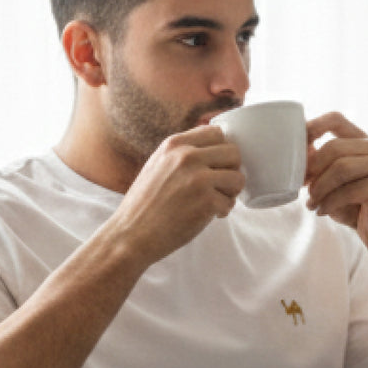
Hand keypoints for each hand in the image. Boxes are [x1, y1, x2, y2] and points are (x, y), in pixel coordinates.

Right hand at [106, 125, 243, 265]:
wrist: (130, 234)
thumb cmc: (143, 204)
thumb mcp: (157, 164)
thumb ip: (181, 154)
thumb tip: (214, 148)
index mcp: (175, 144)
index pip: (217, 133)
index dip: (222, 151)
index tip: (217, 166)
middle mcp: (187, 157)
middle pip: (233, 153)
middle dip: (231, 171)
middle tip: (219, 187)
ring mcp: (198, 179)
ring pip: (238, 178)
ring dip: (230, 192)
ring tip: (214, 202)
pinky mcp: (206, 202)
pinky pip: (230, 203)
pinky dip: (222, 212)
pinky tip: (207, 216)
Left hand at [305, 112, 367, 251]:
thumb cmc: (353, 205)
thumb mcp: (331, 181)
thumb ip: (318, 162)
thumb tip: (291, 147)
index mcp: (362, 141)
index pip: (335, 119)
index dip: (311, 128)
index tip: (294, 148)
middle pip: (334, 147)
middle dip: (312, 169)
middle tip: (303, 187)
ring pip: (340, 168)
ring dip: (319, 189)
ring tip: (311, 204)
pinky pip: (348, 190)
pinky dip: (329, 203)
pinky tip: (321, 211)